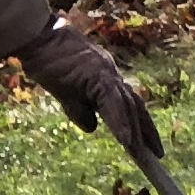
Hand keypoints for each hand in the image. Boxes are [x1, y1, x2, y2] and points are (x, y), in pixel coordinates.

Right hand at [24, 18, 158, 159]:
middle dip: (147, 131)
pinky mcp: (96, 74)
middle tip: (159, 156)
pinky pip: (112, 102)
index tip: (149, 145)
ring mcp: (106, 72)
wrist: (36, 38)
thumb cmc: (47, 62)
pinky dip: (120, 122)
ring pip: (127, 105)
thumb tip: (93, 128)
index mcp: (105, 78)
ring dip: (137, 131)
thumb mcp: (65, 94)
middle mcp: (111, 74)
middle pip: (135, 105)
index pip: (128, 103)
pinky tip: (126, 140)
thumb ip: (81, 110)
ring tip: (145, 155)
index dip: (140, 123)